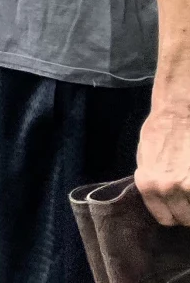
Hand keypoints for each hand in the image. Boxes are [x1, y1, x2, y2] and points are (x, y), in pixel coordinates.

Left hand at [137, 106, 189, 224]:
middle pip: (186, 219)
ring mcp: (188, 185)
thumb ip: (153, 184)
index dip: (175, 214)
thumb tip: (163, 201)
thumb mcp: (145, 160)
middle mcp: (167, 189)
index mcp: (148, 185)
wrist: (177, 112)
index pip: (165, 219)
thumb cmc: (159, 132)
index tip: (181, 207)